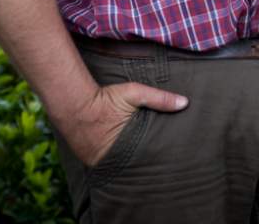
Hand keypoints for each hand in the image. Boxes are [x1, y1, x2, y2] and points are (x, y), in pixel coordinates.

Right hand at [59, 81, 187, 166]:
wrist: (73, 103)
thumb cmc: (106, 99)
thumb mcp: (135, 94)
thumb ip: (160, 99)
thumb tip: (185, 103)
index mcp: (126, 145)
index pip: (147, 157)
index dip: (157, 156)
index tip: (170, 155)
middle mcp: (110, 158)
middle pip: (133, 164)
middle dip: (144, 162)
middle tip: (160, 163)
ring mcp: (97, 162)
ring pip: (119, 165)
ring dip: (128, 161)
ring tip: (144, 162)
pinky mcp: (88, 160)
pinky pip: (106, 163)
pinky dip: (114, 160)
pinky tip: (122, 156)